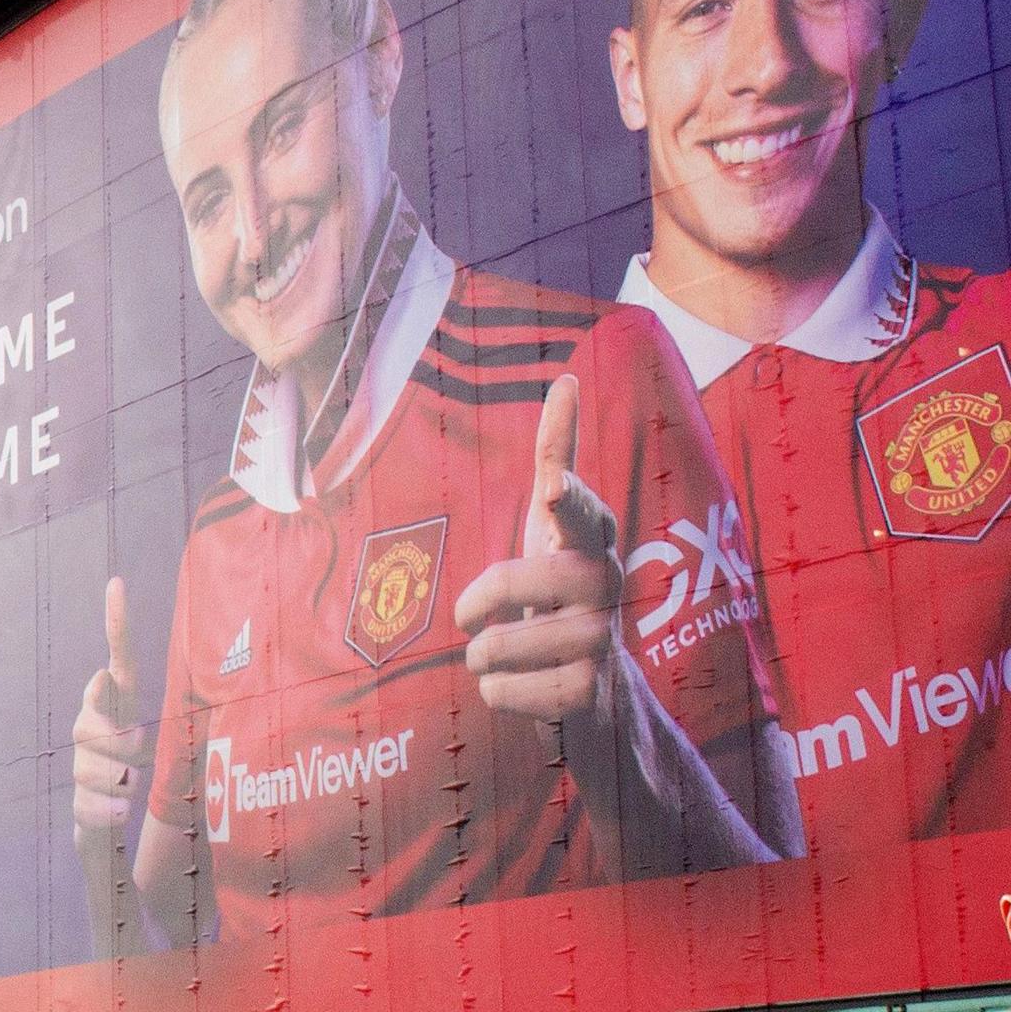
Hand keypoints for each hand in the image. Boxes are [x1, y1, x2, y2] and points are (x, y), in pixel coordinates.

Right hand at [73, 576, 154, 828]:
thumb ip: (119, 709)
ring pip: (91, 769)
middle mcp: (93, 727)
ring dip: (118, 787)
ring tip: (128, 791)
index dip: (118, 625)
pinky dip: (106, 813)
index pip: (120, 660)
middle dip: (120, 751)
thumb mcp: (143, 741)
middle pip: (94, 727)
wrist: (112, 823)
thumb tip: (102, 675)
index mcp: (118, 706)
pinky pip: (89, 805)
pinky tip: (115, 812)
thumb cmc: (131, 773)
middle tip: (137, 765)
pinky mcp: (78, 801)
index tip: (118, 585)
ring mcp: (81, 763)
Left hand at [453, 375, 624, 721]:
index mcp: (591, 542)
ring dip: (481, 655)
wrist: (600, 693)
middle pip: (524, 579)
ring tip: (492, 655)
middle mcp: (607, 587)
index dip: (568, 501)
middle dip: (482, 597)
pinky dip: (496, 693)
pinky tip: (515, 687)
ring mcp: (605, 642)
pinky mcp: (592, 695)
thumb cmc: (561, 592)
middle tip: (468, 617)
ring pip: (504, 643)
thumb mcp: (552, 525)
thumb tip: (567, 380)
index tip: (552, 488)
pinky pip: (511, 692)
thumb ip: (556, 457)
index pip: (583, 513)